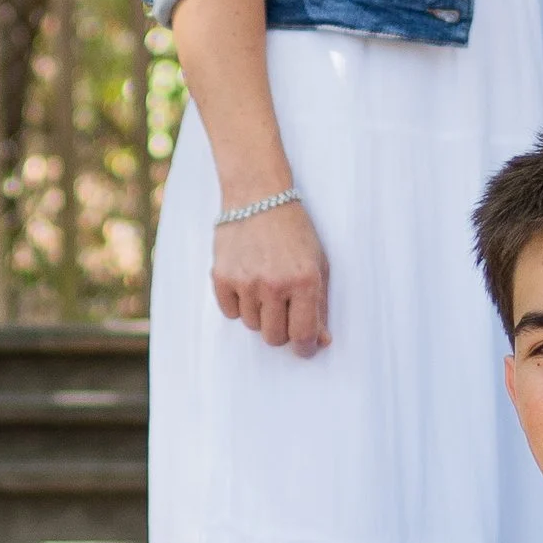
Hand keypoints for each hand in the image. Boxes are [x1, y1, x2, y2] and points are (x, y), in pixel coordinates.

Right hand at [211, 193, 328, 353]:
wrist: (257, 196)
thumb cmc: (293, 231)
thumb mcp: (317, 264)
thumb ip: (320, 304)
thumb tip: (321, 341)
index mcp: (304, 281)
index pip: (304, 335)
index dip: (306, 347)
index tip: (305, 347)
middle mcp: (275, 285)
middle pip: (274, 337)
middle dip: (281, 330)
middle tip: (283, 309)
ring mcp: (246, 282)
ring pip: (252, 325)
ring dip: (260, 313)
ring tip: (264, 284)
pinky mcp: (222, 277)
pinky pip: (230, 313)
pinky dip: (239, 304)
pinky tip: (246, 281)